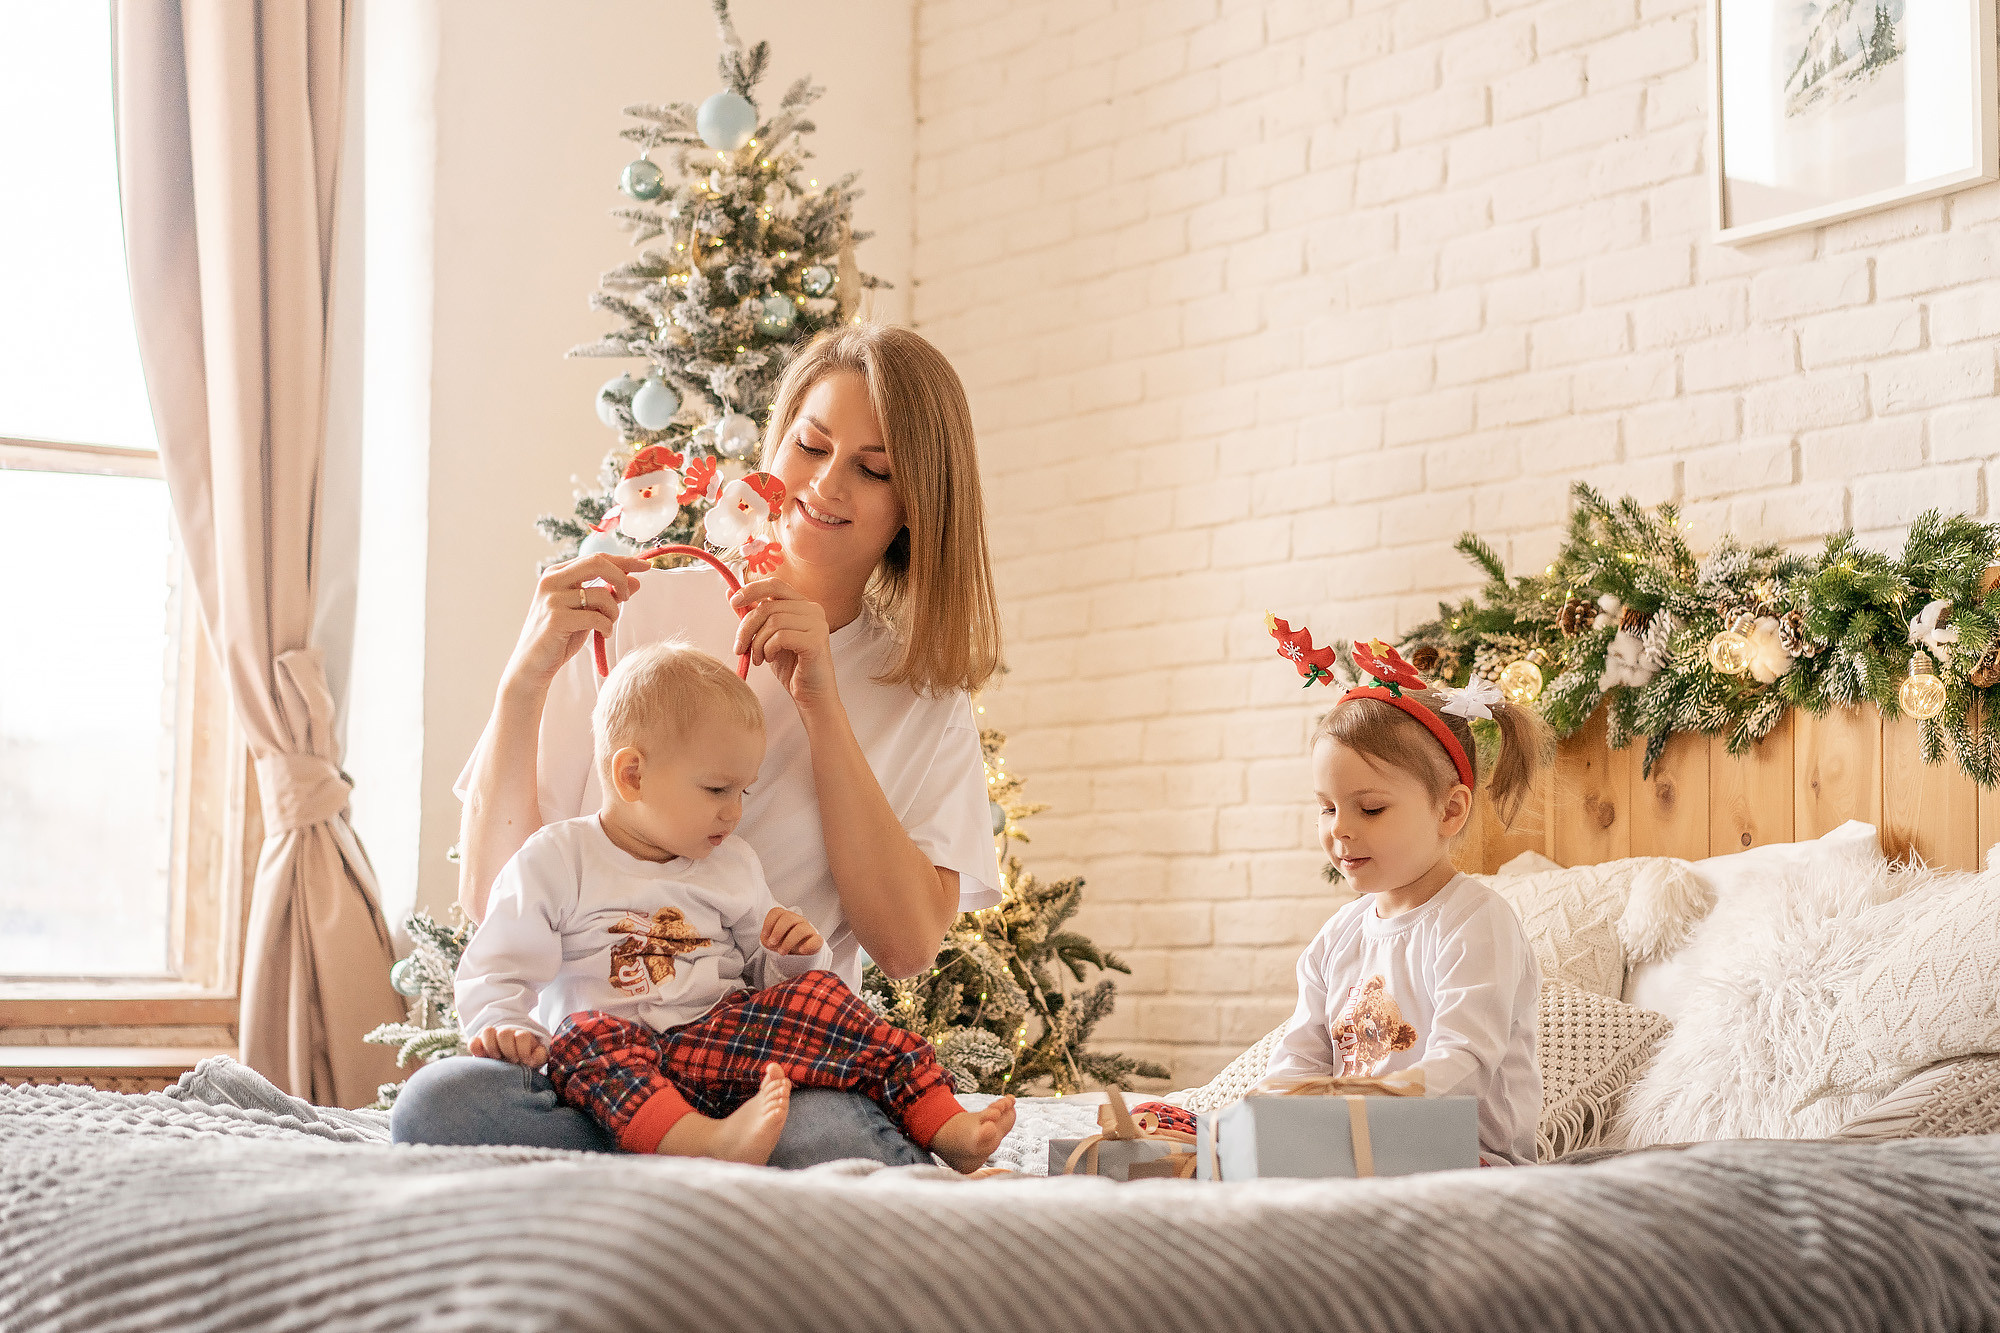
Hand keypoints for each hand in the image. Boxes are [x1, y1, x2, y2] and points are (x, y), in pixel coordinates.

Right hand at [469, 1025, 548, 1067]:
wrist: (515, 1065)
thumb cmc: (528, 1061)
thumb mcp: (537, 1058)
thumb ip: (540, 1056)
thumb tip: (532, 1059)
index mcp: (521, 1037)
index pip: (521, 1036)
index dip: (523, 1049)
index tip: (524, 1061)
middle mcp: (506, 1035)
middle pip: (504, 1033)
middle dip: (508, 1050)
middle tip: (511, 1061)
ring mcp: (492, 1039)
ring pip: (488, 1031)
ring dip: (492, 1047)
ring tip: (497, 1059)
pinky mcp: (479, 1046)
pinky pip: (473, 1041)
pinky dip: (476, 1048)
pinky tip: (483, 1057)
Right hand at [503, 553, 654, 690]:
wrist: (532, 665)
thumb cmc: (560, 637)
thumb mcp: (586, 611)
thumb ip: (607, 594)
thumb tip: (636, 581)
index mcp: (557, 573)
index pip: (596, 558)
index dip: (624, 561)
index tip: (646, 566)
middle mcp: (552, 581)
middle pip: (598, 563)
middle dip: (621, 579)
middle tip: (627, 598)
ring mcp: (552, 599)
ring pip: (601, 594)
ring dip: (614, 612)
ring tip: (608, 626)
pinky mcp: (556, 619)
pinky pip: (596, 617)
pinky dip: (607, 626)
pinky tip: (603, 635)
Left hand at [729, 577, 836, 703]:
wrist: (811, 695)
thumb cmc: (790, 666)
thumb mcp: (766, 637)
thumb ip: (752, 615)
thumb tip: (730, 593)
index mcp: (802, 604)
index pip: (775, 584)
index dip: (751, 590)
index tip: (734, 603)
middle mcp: (813, 610)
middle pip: (768, 606)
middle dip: (747, 628)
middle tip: (740, 648)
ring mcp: (817, 624)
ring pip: (773, 621)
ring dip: (757, 643)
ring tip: (758, 658)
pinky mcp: (816, 641)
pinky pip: (781, 636)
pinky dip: (769, 649)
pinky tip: (770, 659)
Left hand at [761, 907, 823, 956]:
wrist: (798, 954)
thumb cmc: (783, 943)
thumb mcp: (771, 941)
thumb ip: (767, 939)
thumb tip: (769, 942)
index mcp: (785, 917)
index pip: (777, 912)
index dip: (769, 923)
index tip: (765, 936)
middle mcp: (797, 920)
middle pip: (788, 918)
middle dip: (778, 931)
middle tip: (772, 943)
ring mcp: (808, 929)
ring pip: (801, 929)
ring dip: (789, 941)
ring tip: (782, 952)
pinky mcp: (816, 940)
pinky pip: (816, 939)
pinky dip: (808, 945)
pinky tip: (801, 950)